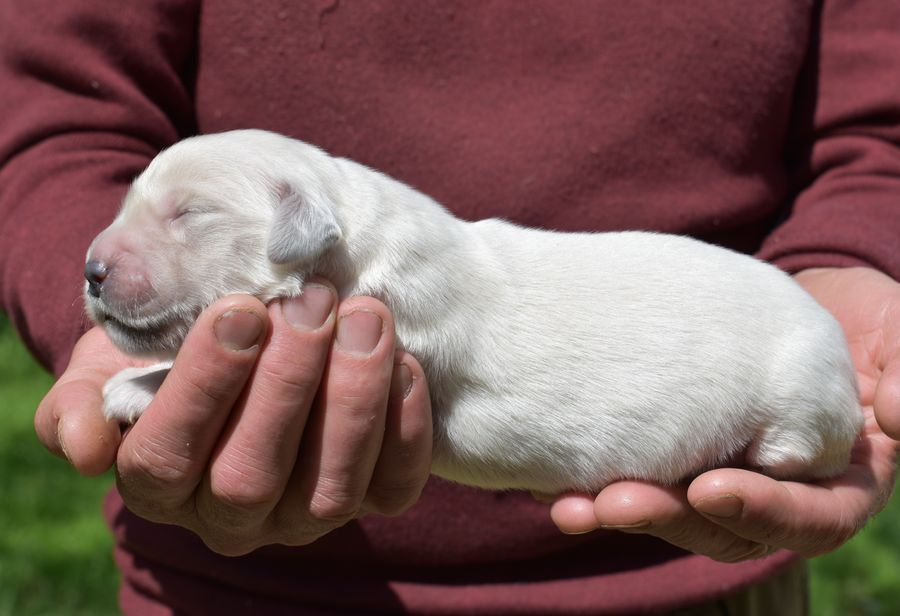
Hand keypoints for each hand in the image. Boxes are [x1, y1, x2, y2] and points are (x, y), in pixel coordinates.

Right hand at [35, 281, 432, 555]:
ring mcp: (304, 516)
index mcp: (159, 483)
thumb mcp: (108, 366)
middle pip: (252, 475)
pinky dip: (404, 425)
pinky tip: (400, 360)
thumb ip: (83, 401)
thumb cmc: (170, 354)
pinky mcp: (369, 502)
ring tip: (365, 316)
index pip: (168, 454)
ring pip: (330, 487)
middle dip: (286, 383)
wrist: (240, 354)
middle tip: (310, 301)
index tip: (239, 310)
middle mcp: (230, 515)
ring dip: (351, 397)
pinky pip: (394, 486)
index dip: (204, 385)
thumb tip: (86, 446)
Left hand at [549, 266, 899, 561]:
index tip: (713, 488)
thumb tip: (895, 417)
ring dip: (622, 511)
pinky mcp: (678, 458)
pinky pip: (639, 482)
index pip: (812, 521)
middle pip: (727, 530)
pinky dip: (594, 484)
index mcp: (840, 483)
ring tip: (570, 502)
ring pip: (673, 516)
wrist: (790, 299)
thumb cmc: (859, 316)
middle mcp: (778, 493)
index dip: (765, 511)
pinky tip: (553, 483)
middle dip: (671, 518)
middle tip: (614, 502)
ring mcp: (723, 478)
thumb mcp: (897, 332)